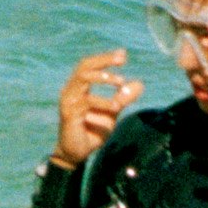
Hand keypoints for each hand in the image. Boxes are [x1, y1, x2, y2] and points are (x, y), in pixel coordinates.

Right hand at [53, 49, 135, 167]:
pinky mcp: (69, 114)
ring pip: (83, 79)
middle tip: (121, 59)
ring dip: (103, 78)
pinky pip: (86, 102)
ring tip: (121, 82)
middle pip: (84, 66)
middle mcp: (71, 90)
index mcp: (79, 87)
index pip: (89, 66)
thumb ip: (123, 98)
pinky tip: (116, 107)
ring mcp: (68, 101)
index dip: (105, 58)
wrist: (77, 153)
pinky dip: (103, 102)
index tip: (122, 54)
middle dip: (103, 61)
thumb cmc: (92, 130)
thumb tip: (139, 83)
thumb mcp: (112, 112)